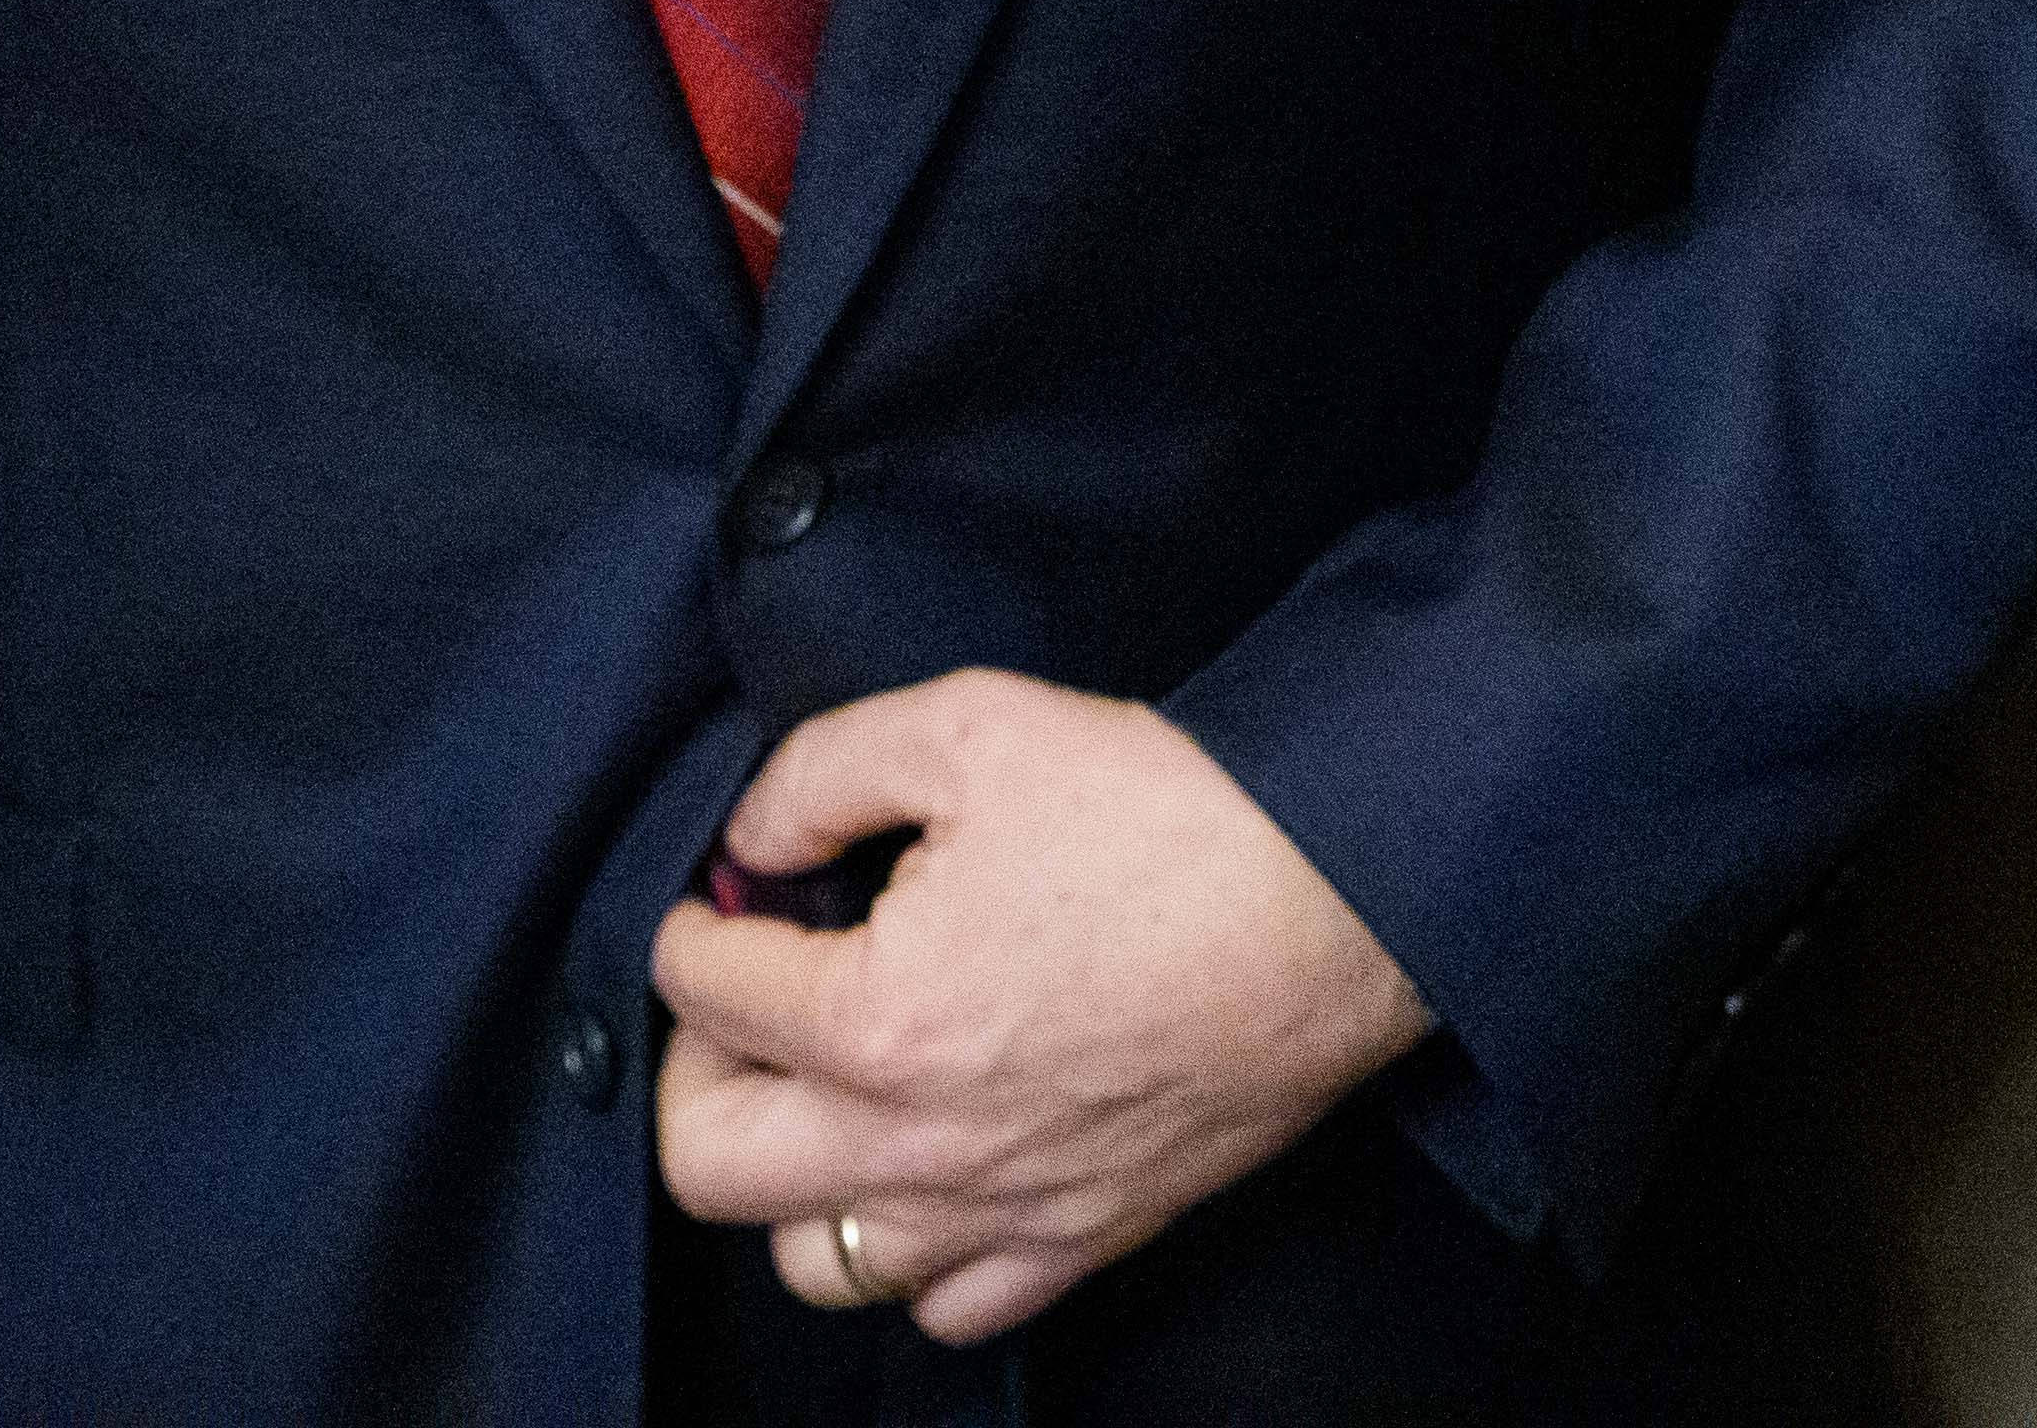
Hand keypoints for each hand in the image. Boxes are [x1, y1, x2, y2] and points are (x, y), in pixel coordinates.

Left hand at [644, 675, 1426, 1347]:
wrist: (1340, 901)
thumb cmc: (1167, 814)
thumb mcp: (968, 726)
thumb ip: (820, 773)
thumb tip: (754, 837)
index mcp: (875, 1017)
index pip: (699, 988)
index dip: (696, 920)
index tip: (727, 895)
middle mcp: (920, 1144)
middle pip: (708, 1163)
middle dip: (696, 1068)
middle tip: (746, 999)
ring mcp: (1002, 1209)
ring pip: (816, 1264)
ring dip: (794, 1177)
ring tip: (828, 1089)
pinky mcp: (1084, 1238)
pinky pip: (949, 1310)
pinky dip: (915, 1255)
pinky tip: (930, 1163)